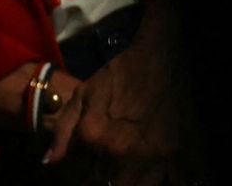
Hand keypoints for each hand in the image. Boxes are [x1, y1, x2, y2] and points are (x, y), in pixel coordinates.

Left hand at [43, 12, 193, 184]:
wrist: (162, 59)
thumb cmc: (119, 75)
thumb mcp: (83, 95)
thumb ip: (64, 131)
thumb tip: (50, 163)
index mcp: (95, 138)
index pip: (80, 176)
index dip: (76, 178)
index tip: (80, 172)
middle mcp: (124, 154)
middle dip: (101, 182)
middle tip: (101, 173)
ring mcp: (155, 160)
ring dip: (127, 183)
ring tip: (122, 174)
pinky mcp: (181, 159)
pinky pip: (172, 183)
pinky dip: (160, 181)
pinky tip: (150, 174)